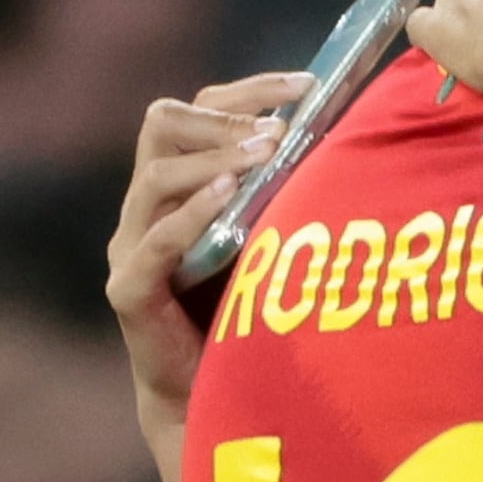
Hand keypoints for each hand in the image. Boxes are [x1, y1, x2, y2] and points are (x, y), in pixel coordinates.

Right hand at [105, 71, 298, 441]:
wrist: (213, 398)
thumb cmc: (251, 314)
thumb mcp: (275, 239)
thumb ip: (290, 193)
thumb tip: (353, 138)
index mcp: (179, 184)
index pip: (199, 111)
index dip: (251, 92)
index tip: (308, 84)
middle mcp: (146, 206)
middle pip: (163, 123)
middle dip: (225, 116)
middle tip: (280, 128)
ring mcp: (131, 246)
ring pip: (156, 174)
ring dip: (215, 159)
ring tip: (266, 154)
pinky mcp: (129, 290)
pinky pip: (155, 242)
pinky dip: (193, 214)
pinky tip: (230, 197)